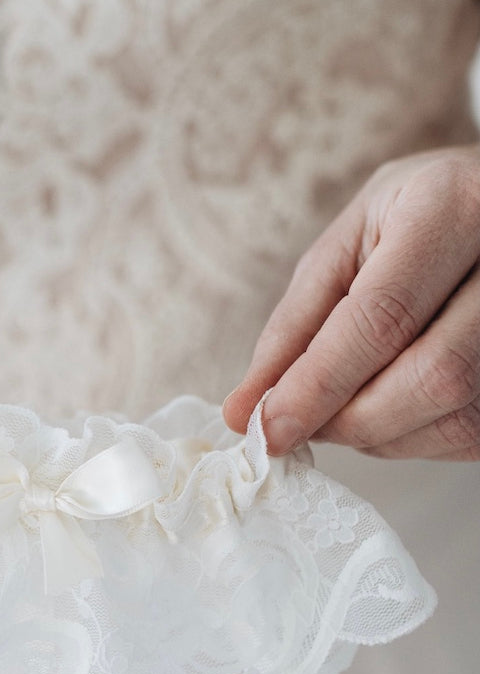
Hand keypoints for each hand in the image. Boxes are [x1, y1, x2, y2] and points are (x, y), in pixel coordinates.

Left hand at [223, 145, 479, 460]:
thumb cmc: (406, 224)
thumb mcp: (339, 254)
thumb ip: (291, 332)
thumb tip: (243, 412)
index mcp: (450, 209)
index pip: (381, 320)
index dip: (317, 387)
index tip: (267, 428)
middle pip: (432, 377)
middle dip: (349, 420)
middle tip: (301, 423)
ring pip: (456, 415)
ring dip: (379, 435)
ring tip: (345, 404)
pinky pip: (471, 433)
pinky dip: (411, 438)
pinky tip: (391, 405)